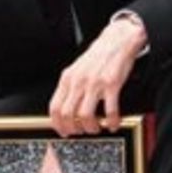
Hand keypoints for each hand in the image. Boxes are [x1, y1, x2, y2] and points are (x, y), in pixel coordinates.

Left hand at [48, 16, 144, 136]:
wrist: (117, 40)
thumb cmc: (98, 56)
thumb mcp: (76, 69)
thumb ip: (70, 87)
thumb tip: (64, 109)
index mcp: (67, 78)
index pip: (54, 107)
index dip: (58, 124)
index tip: (63, 132)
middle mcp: (78, 81)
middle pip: (68, 115)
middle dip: (74, 129)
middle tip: (81, 132)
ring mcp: (94, 83)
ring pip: (85, 116)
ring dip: (91, 128)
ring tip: (97, 128)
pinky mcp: (112, 84)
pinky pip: (109, 110)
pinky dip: (111, 122)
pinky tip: (113, 123)